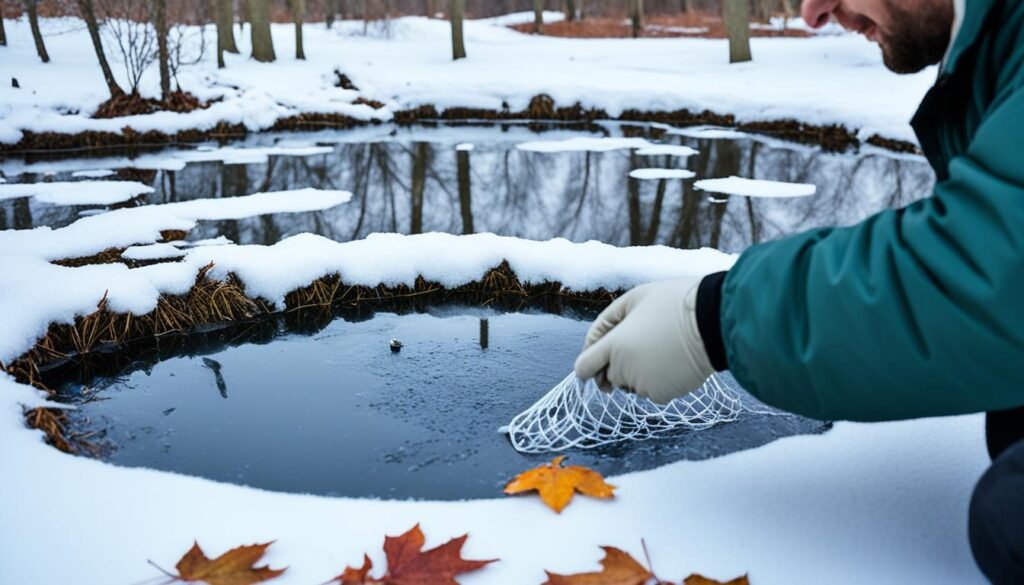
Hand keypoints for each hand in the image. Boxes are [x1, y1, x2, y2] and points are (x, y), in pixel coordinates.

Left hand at [573, 276, 714, 403]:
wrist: (715, 320)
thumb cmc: (675, 302)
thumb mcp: (634, 298)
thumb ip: (608, 323)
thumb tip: (598, 347)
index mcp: (614, 345)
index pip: (584, 367)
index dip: (586, 365)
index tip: (592, 363)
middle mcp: (626, 370)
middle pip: (609, 376)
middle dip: (617, 364)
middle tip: (641, 343)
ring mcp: (645, 385)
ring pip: (631, 384)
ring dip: (637, 372)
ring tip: (660, 348)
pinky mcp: (665, 394)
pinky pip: (652, 390)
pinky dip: (657, 379)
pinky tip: (671, 360)